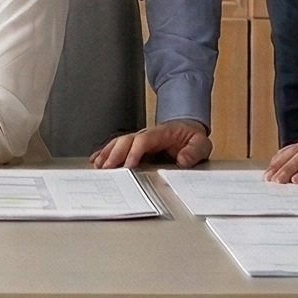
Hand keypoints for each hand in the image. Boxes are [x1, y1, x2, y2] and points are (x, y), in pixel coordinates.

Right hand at [89, 121, 211, 169]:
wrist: (187, 129)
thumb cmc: (192, 138)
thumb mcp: (201, 144)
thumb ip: (194, 151)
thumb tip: (182, 160)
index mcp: (161, 134)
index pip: (143, 140)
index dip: (134, 152)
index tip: (128, 166)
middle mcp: (147, 135)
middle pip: (126, 141)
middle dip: (115, 154)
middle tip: (107, 168)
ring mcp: (139, 139)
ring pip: (119, 143)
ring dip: (108, 153)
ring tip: (98, 165)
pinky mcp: (135, 145)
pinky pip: (118, 146)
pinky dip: (106, 152)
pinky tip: (96, 159)